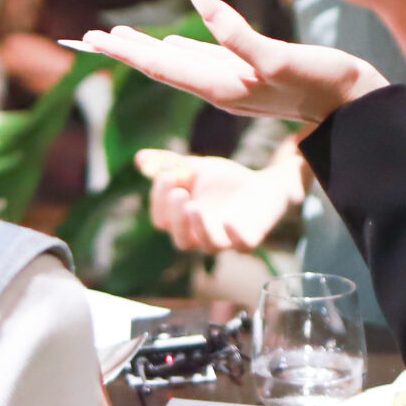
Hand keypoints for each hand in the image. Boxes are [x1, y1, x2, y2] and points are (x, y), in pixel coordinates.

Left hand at [71, 0, 387, 124]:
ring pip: (179, 62)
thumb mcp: (278, 57)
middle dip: (124, 51)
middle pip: (161, 66)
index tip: (94, 40)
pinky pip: (204, 60)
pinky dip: (180, 50)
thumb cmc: (324, 83)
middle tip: (85, 38)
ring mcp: (235, 82)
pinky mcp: (250, 74)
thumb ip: (236, 33)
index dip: (125, 52)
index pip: (161, 67)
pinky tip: (168, 43)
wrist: (357, 106)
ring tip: (115, 39)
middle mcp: (221, 88)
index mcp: (222, 87)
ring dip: (145, 50)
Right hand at [136, 149, 297, 251]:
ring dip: (200, 228)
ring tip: (196, 207)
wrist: (265, 183)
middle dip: (176, 218)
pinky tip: (229, 221)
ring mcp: (228, 238)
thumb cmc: (225, 181)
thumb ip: (171, 165)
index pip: (162, 221)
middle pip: (182, 240)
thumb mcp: (196, 167)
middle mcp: (203, 236)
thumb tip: (140, 159)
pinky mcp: (251, 236)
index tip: (166, 176)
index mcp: (185, 222)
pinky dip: (235, 236)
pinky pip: (242, 245)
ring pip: (209, 245)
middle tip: (179, 193)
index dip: (159, 201)